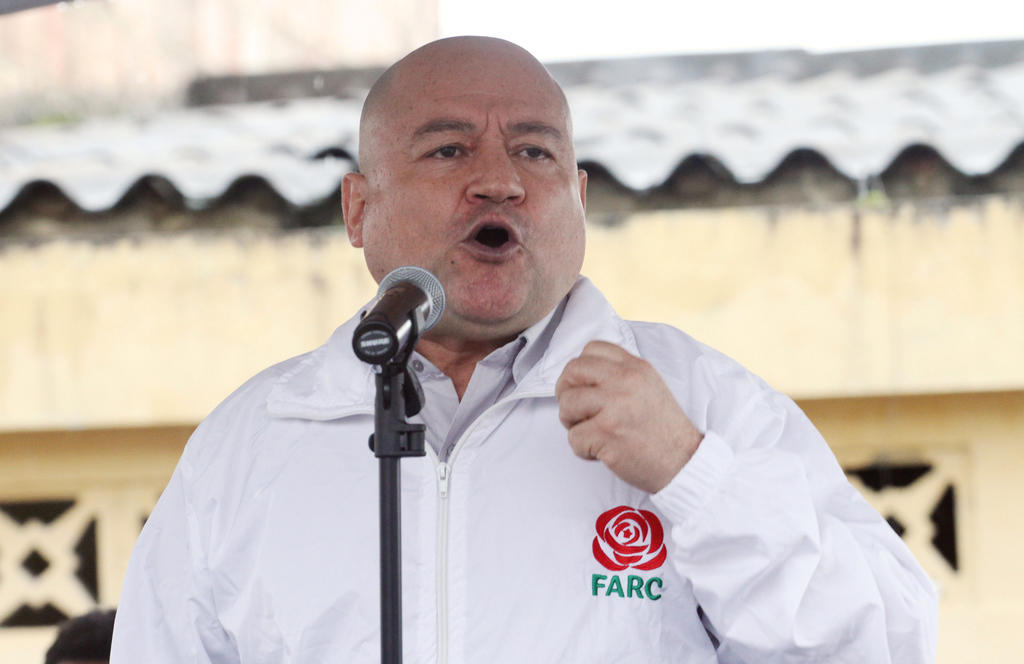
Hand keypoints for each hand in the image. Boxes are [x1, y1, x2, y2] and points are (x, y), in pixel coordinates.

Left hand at [555, 341, 702, 492]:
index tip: (583, 388)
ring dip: (572, 423)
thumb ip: (620, 374)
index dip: (579, 370)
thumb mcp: (649, 387)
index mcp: (635, 367)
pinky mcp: (607, 432)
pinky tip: (601, 452)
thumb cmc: (662, 431)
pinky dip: (582, 449)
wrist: (685, 463)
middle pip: (572, 371)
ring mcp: (615, 405)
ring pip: (567, 404)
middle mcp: (625, 380)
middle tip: (576, 412)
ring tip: (592, 433)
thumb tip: (581, 374)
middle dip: (565, 392)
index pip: (592, 349)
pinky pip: (573, 437)